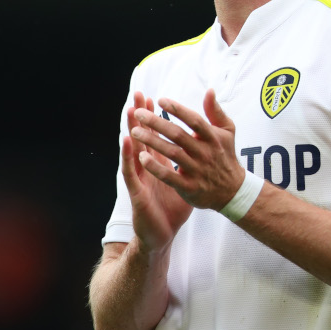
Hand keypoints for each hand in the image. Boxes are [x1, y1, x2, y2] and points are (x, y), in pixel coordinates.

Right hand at [121, 91, 192, 253]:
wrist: (164, 235)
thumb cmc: (174, 208)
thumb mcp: (186, 181)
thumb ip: (192, 163)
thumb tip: (202, 147)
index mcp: (160, 164)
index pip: (156, 135)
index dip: (155, 118)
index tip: (155, 97)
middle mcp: (148, 167)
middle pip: (142, 137)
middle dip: (140, 117)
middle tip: (138, 95)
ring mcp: (140, 178)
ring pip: (133, 151)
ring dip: (131, 130)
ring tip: (130, 112)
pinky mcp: (136, 192)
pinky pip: (132, 172)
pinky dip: (129, 157)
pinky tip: (128, 143)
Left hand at [131, 89, 245, 210]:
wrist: (233, 191)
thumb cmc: (225, 155)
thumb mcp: (227, 132)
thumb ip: (216, 111)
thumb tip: (209, 90)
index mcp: (213, 137)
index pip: (194, 120)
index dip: (177, 110)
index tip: (160, 100)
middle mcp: (205, 153)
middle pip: (178, 135)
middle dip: (156, 123)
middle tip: (139, 113)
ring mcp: (197, 170)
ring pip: (172, 153)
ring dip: (152, 141)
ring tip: (135, 131)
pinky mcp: (189, 187)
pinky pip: (170, 176)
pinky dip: (155, 167)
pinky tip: (141, 157)